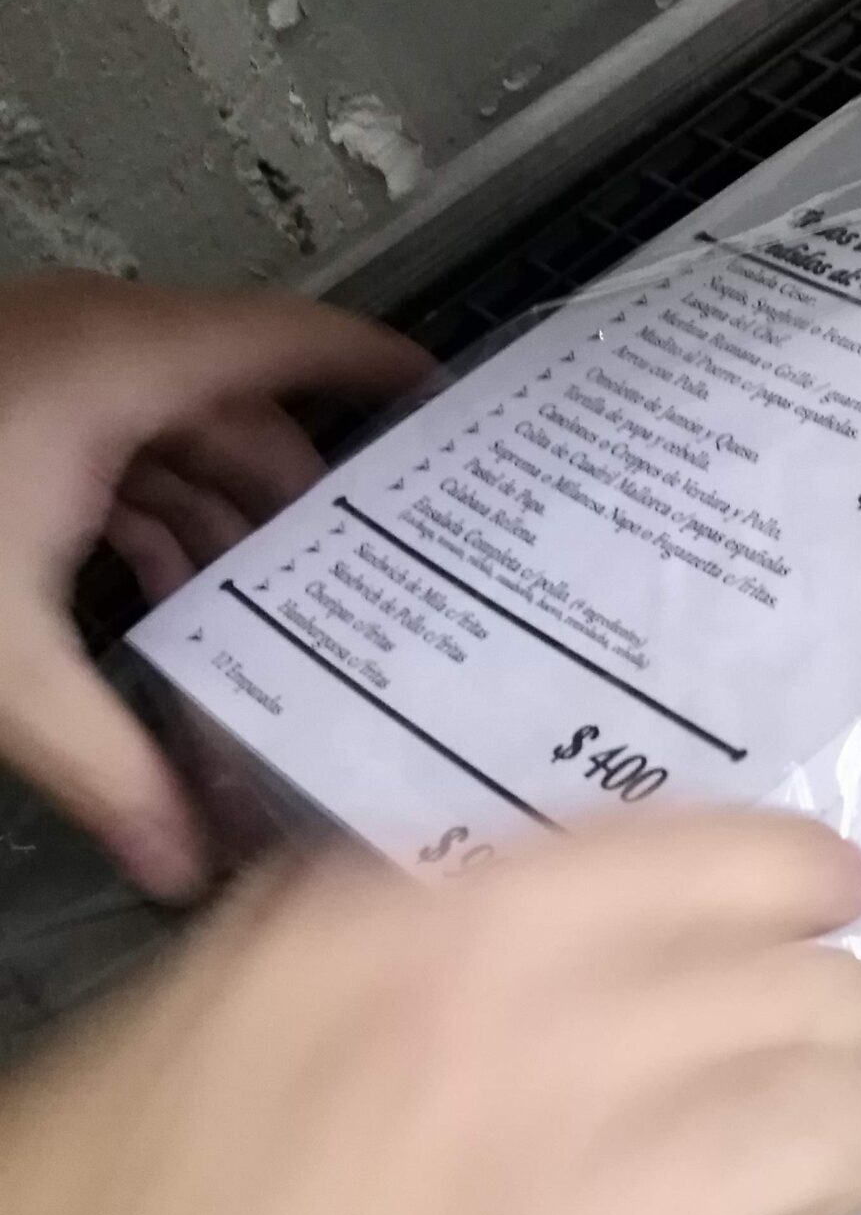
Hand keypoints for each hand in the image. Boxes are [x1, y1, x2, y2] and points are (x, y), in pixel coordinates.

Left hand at [0, 271, 430, 898]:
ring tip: (288, 615)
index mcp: (120, 368)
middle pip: (243, 407)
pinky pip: (108, 446)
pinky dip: (147, 517)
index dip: (383, 374)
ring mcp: (35, 373)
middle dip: (310, 499)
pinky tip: (165, 603)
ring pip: (172, 431)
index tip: (461, 417)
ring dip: (222, 520)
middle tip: (390, 574)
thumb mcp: (2, 668)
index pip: (297, 343)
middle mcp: (91, 347)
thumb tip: (188, 871)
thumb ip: (109, 769)